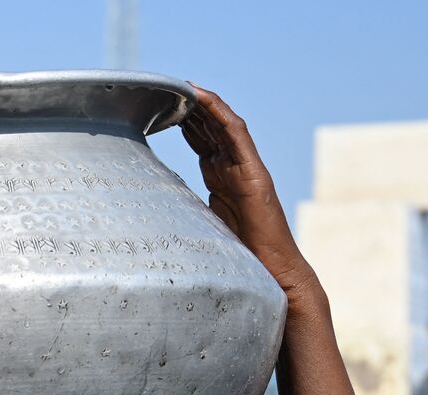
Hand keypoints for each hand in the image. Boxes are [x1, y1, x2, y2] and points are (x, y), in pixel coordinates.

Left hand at [181, 85, 321, 303]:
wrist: (274, 276)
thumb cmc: (240, 260)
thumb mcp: (201, 230)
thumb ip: (184, 215)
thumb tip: (153, 216)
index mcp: (222, 182)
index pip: (202, 144)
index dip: (184, 124)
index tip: (160, 108)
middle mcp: (234, 171)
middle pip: (210, 131)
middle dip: (189, 109)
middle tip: (166, 89)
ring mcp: (246, 170)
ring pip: (222, 127)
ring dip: (202, 104)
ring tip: (182, 86)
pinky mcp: (255, 174)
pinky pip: (237, 135)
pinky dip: (219, 114)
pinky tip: (201, 98)